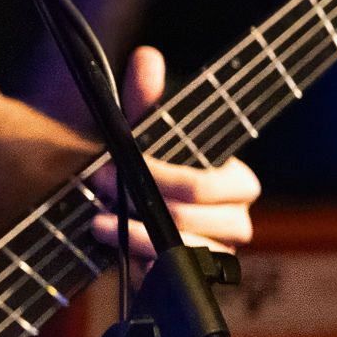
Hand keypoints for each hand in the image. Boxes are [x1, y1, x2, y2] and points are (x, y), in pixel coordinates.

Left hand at [89, 45, 260, 262]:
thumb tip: (147, 56)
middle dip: (149, 202)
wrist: (117, 213)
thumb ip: (147, 98)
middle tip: (103, 187)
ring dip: (139, 234)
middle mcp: (234, 220)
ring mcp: (214, 254)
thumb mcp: (141, 133)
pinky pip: (173, 277)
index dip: (172, 178)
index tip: (124, 164)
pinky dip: (141, 260)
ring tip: (100, 221)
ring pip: (188, 250)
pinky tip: (114, 246)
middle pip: (202, 218)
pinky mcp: (189, 279)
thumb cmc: (141, 169)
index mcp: (236, 183)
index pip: (225, 185)